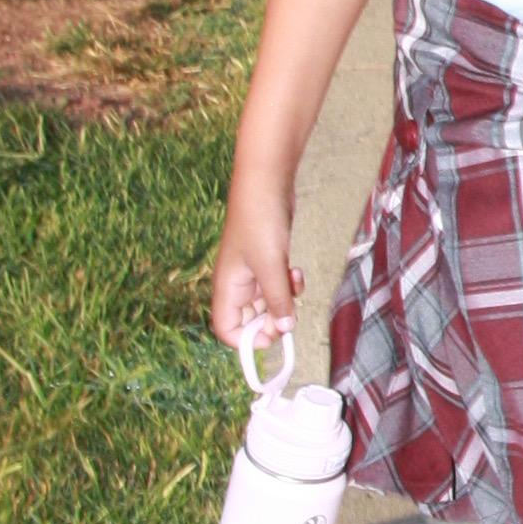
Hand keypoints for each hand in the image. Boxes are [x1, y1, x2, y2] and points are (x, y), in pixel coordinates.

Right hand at [212, 165, 302, 347]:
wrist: (266, 183)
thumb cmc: (260, 222)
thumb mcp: (270, 266)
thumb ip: (277, 300)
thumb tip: (285, 329)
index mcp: (227, 287)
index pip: (227, 329)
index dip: (248, 340)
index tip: (274, 335)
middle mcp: (236, 283)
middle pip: (250, 320)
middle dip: (272, 320)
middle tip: (291, 311)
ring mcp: (252, 271)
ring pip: (267, 302)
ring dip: (285, 299)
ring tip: (294, 281)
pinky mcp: (267, 260)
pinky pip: (277, 284)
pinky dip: (288, 283)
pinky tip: (296, 270)